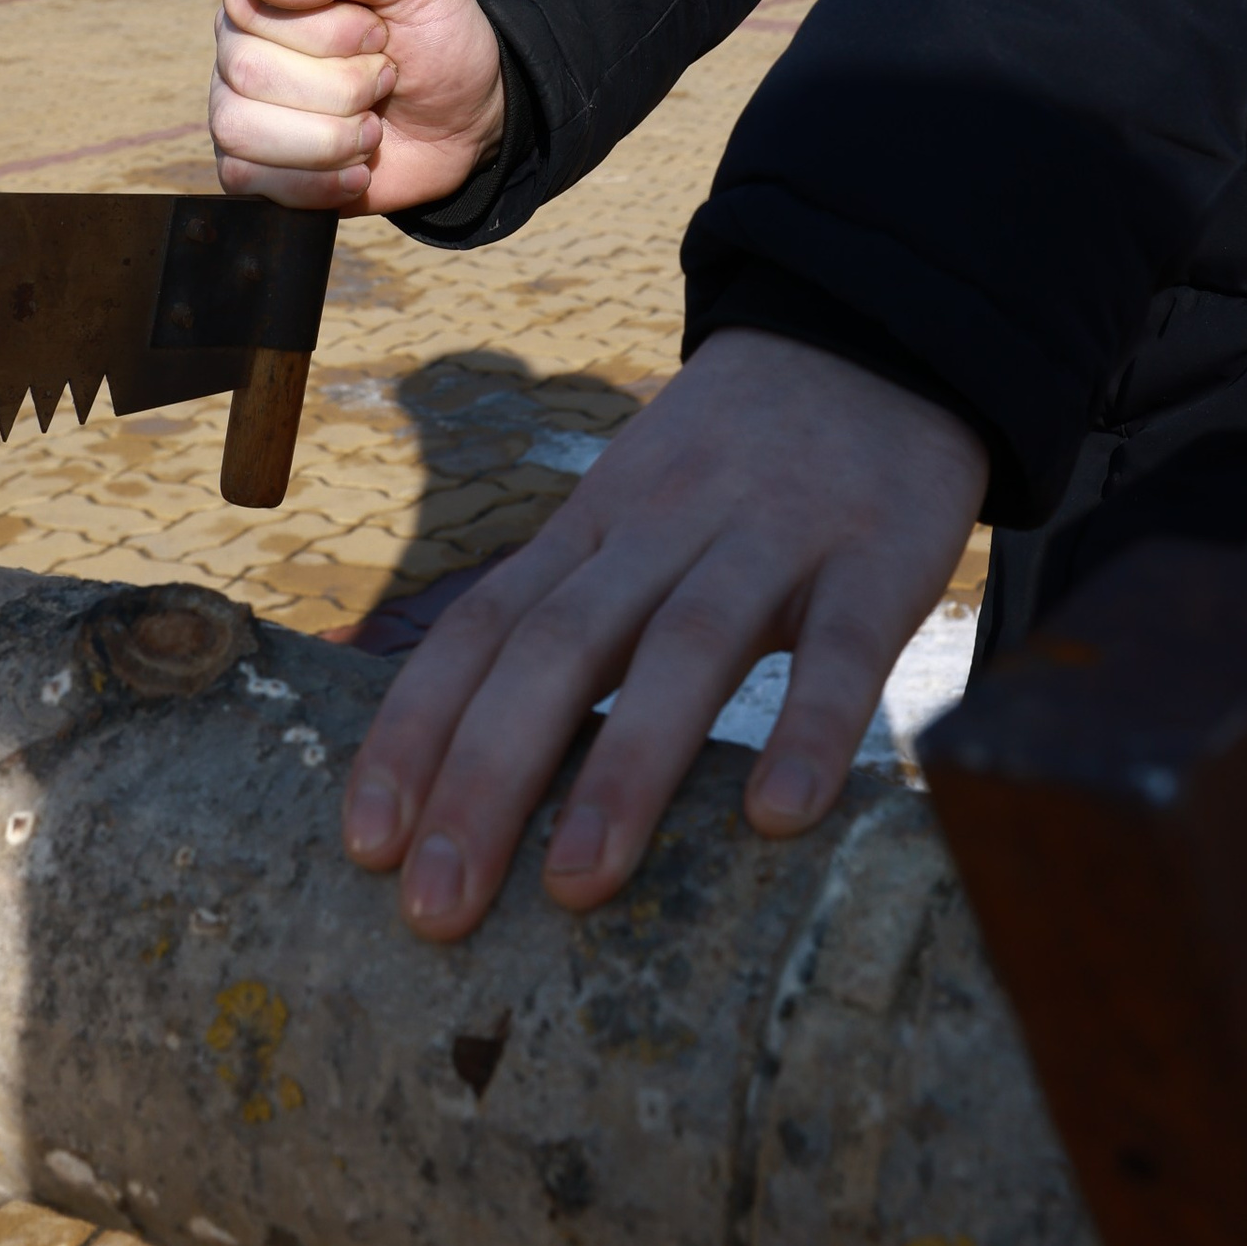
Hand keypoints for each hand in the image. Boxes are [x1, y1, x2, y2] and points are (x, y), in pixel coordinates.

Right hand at [211, 0, 504, 213]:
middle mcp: (241, 38)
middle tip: (384, 78)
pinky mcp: (248, 164)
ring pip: (237, 128)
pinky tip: (355, 170)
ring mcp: (237, 102)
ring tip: (371, 128)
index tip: (377, 32)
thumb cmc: (438, 35)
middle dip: (342, 86)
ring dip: (329, 138)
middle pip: (247, 70)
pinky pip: (245, 179)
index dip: (323, 29)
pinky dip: (316, 182)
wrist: (467, 120)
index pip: (248, 1)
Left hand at [339, 329, 986, 939]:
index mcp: (592, 527)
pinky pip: (843, 647)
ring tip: (577, 885)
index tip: (368, 845)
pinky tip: (780, 816)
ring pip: (683, 648)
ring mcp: (771, 536)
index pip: (481, 628)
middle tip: (441, 910)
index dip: (417, 732)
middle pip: (557, 647)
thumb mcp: (629, 510)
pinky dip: (809, 729)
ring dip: (625, 769)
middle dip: (487, 778)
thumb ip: (562, 607)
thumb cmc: (733, 462)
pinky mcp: (878, 554)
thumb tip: (448, 739)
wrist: (873, 335)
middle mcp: (662, 527)